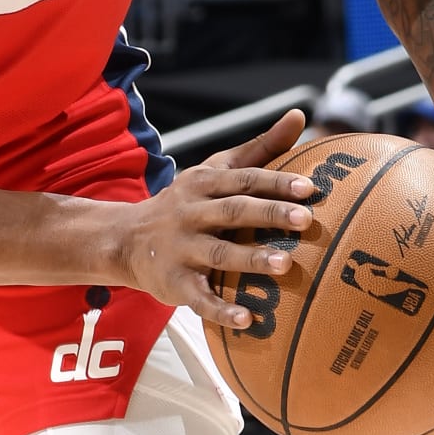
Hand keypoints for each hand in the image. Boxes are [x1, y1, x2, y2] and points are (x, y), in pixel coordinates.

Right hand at [111, 109, 316, 327]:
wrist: (124, 239)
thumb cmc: (187, 202)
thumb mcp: (215, 170)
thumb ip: (259, 148)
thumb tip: (299, 114)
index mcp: (203, 184)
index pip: (243, 180)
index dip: (275, 183)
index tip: (309, 188)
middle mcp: (191, 214)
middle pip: (232, 211)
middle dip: (268, 214)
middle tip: (306, 220)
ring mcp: (181, 250)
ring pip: (218, 254)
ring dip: (250, 260)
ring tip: (285, 264)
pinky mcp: (174, 284)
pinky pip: (198, 298)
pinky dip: (221, 309)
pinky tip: (248, 319)